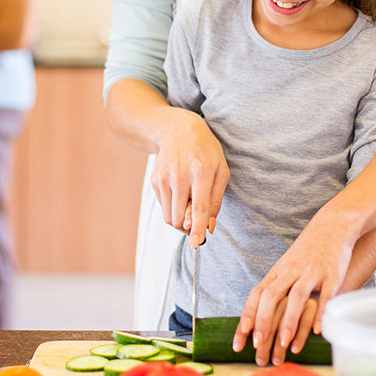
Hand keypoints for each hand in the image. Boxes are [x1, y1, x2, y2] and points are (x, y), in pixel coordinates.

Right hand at [152, 108, 229, 246]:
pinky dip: (173, 209)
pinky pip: (164, 208)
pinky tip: (180, 193)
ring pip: (170, 217)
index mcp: (201, 172)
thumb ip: (216, 201)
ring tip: (190, 204)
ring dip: (181, 220)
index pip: (199, 207)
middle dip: (190, 227)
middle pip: (180, 218)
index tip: (196, 244)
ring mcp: (164, 178)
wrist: (178, 130)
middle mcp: (180, 176)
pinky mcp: (154, 181)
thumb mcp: (221, 171)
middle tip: (198, 219)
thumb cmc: (205, 152)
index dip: (198, 229)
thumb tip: (210, 228)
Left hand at [232, 214, 358, 364]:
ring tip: (284, 343)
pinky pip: (325, 295)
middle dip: (263, 320)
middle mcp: (291, 272)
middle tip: (258, 344)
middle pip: (272, 296)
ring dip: (290, 320)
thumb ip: (276, 287)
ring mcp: (311, 272)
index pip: (257, 294)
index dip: (248, 316)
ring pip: (297, 296)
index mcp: (278, 272)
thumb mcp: (286, 265)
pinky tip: (317, 330)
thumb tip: (261, 315)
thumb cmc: (308, 250)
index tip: (241, 337)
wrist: (333, 225)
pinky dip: (320, 313)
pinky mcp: (332, 274)